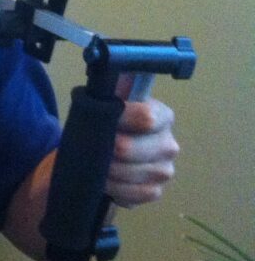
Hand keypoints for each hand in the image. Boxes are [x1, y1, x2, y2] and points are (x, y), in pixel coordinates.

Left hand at [105, 77, 178, 207]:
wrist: (97, 153)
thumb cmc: (101, 123)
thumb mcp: (103, 101)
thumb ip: (109, 91)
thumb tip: (105, 67)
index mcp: (160, 115)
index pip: (146, 117)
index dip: (119, 119)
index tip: (99, 120)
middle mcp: (168, 142)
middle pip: (133, 149)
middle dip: (107, 150)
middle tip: (92, 148)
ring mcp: (164, 169)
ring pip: (133, 174)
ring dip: (108, 172)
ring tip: (94, 165)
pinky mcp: (155, 191)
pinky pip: (136, 194)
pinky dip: (116, 189)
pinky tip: (106, 182)